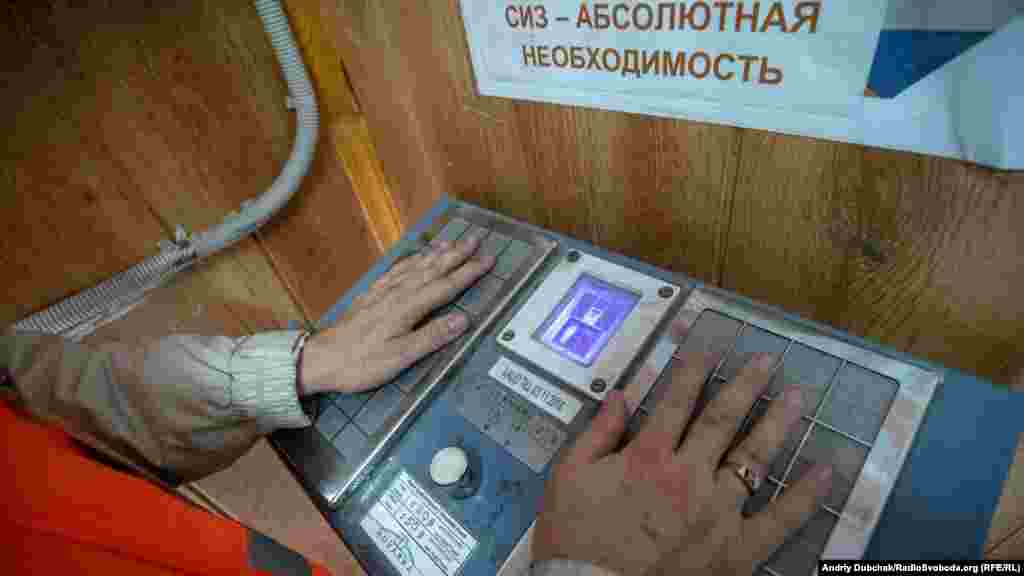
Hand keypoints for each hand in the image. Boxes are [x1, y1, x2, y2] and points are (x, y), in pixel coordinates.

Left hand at [297, 229, 492, 395]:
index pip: (445, 286)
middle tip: (475, 240)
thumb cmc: (361, 363)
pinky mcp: (370, 296)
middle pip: (432, 270)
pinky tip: (414, 258)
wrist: (321, 359)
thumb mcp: (400, 357)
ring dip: (435, 254)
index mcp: (407, 308)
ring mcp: (382, 292)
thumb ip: (431, 337)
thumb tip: (463, 320)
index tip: (488, 260)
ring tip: (451, 242)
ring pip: (415, 266)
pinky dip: (410, 261)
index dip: (468, 273)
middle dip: (455, 255)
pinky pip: (396, 270)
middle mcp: (397, 294)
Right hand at [533, 345, 832, 575]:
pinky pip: (779, 520)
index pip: (675, 402)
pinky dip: (805, 496)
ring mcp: (718, 511)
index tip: (708, 348)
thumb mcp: (568, 476)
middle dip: (746, 386)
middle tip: (768, 361)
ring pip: (755, 458)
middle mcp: (689, 474)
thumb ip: (596, 433)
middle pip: (723, 420)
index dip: (692, 371)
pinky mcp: (737, 549)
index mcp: (648, 455)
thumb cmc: (577, 537)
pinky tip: (824, 472)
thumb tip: (619, 395)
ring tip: (800, 397)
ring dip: (779, 424)